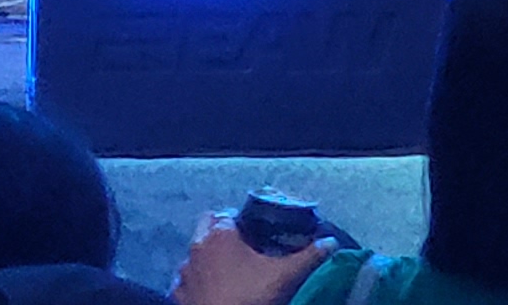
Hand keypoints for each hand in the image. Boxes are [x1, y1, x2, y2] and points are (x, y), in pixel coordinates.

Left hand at [173, 217, 329, 304]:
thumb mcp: (283, 276)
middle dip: (222, 233)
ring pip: (195, 254)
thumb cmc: (250, 298)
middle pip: (207, 226)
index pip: (228, 213)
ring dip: (208, 258)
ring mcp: (183, 273)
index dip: (243, 222)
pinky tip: (212, 292)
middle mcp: (196, 247)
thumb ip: (308, 256)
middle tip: (243, 250)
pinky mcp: (177, 296)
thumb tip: (330, 242)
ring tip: (229, 273)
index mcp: (220, 233)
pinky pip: (185, 280)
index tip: (257, 235)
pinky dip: (197, 282)